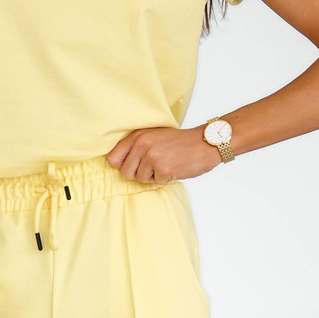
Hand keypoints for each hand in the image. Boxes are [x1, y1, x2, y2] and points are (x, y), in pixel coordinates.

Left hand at [106, 126, 220, 183]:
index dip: (121, 165)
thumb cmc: (180, 141)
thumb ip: (137, 145)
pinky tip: (174, 167)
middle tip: (153, 166)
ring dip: (152, 176)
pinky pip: (155, 182)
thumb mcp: (155, 135)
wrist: (205, 142)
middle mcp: (142, 145)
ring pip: (140, 179)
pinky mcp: (163, 169)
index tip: (131, 165)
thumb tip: (117, 163)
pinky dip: (165, 179)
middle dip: (138, 173)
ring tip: (166, 163)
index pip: (113, 157)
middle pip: (125, 172)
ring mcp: (152, 157)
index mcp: (137, 135)